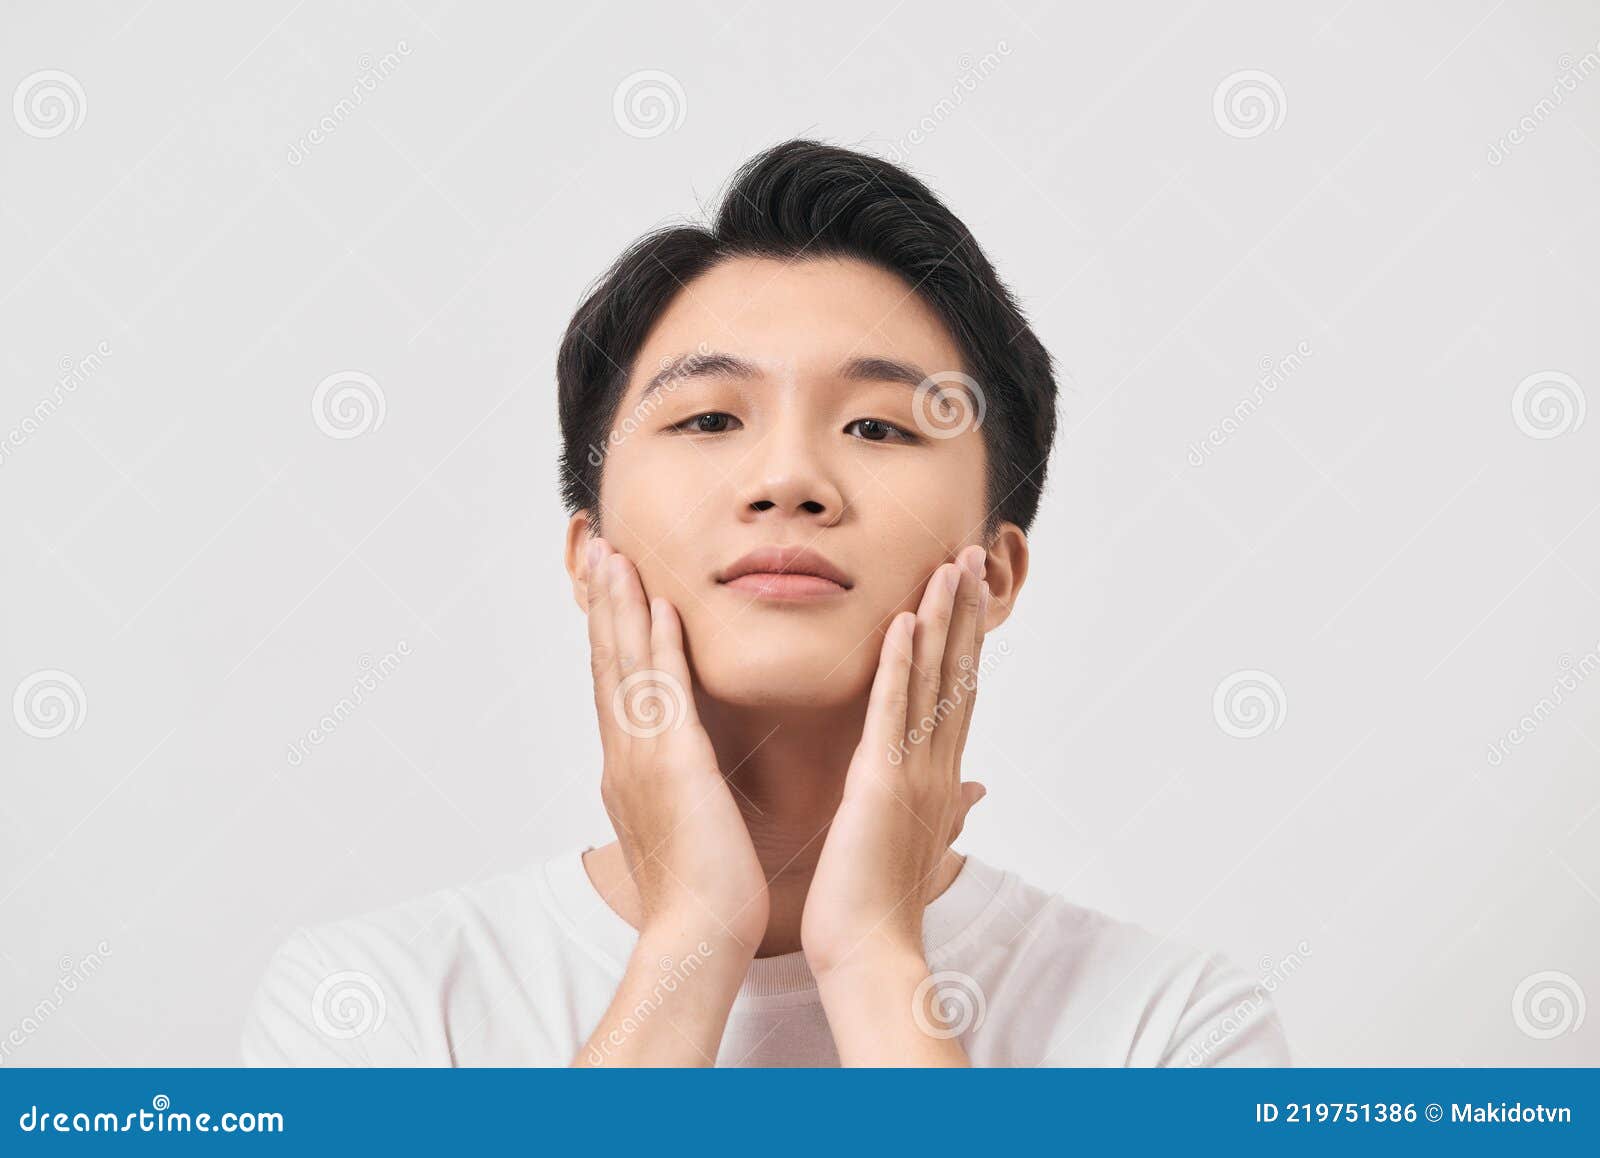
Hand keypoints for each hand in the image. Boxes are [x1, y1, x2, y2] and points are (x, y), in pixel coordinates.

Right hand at [583, 537, 768, 951]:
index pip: (615, 685)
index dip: (611, 632)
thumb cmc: (701, 890)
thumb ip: (675, 785)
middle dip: (604, 603)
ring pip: (626, 665)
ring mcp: (642, 756)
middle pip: (608, 662)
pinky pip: (662, 690)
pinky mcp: (673, 763)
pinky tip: (660, 606)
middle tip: (599, 550)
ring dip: (620, 606)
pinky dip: (658, 645)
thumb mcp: (681, 822)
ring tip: (615, 556)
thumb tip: (678, 769)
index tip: (610, 587)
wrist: (697, 934)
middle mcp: (625, 755)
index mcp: (629, 768)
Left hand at [801, 544, 989, 978]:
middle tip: (972, 553)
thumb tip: (979, 793)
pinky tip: (906, 620)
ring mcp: (914, 770)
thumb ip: (950, 811)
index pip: (959, 692)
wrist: (871, 951)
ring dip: (944, 618)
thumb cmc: (883, 903)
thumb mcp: (923, 845)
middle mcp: (938, 765)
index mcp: (940, 777)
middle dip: (966, 610)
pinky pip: (894, 710)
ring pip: (936, 679)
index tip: (970, 592)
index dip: (968, 639)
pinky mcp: (882, 780)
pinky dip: (903, 663)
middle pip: (959, 671)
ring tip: (951, 564)